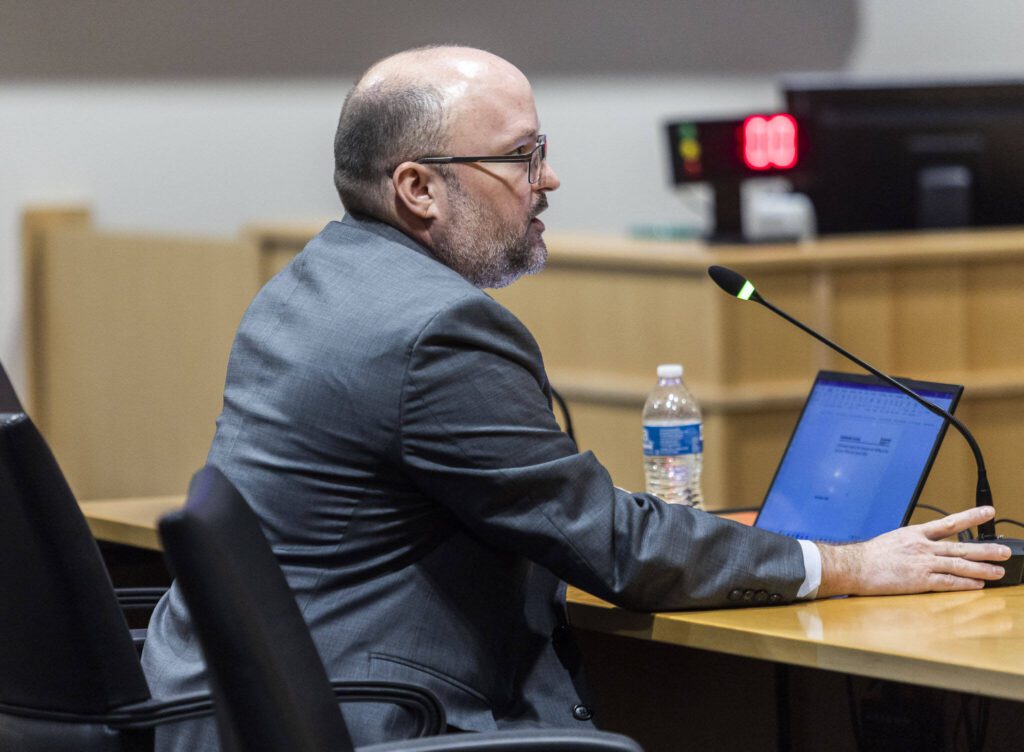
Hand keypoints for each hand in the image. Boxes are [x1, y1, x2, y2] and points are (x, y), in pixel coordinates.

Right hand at [816, 506, 1010, 597]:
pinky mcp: (919, 580)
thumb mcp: (892, 541)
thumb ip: (911, 544)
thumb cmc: (869, 556)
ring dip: (981, 569)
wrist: (854, 566)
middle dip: (985, 549)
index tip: (988, 511)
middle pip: (961, 548)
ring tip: (998, 571)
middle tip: (1004, 551)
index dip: (971, 517)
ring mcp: (922, 563)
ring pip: (959, 565)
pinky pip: (948, 582)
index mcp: (915, 534)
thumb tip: (925, 548)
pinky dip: (964, 584)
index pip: (949, 523)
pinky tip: (977, 585)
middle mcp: (922, 547)